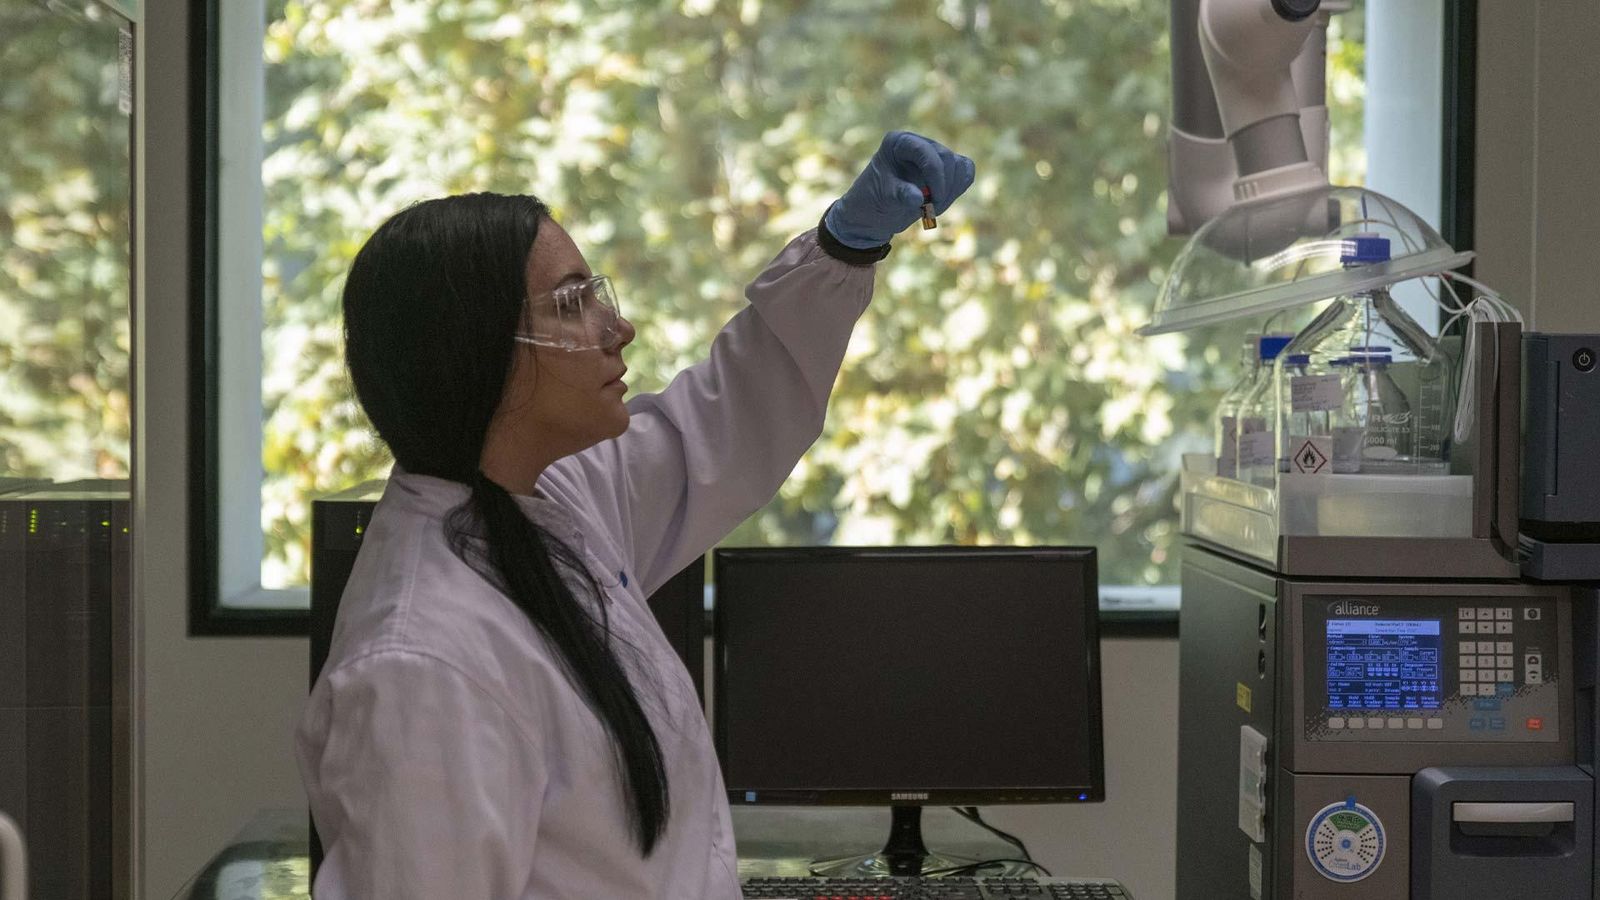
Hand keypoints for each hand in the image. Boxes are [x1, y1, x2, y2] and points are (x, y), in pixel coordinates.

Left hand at [824, 131, 975, 249]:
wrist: (873, 215)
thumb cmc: (872, 201)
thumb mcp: (882, 198)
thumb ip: (899, 195)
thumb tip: (918, 198)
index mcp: (898, 143)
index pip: (926, 152)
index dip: (935, 175)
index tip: (932, 200)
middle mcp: (918, 143)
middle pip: (947, 158)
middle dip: (943, 188)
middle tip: (928, 210)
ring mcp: (933, 155)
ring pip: (959, 166)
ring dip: (951, 192)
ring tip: (931, 209)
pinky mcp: (945, 169)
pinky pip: (966, 172)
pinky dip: (958, 189)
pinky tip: (940, 203)